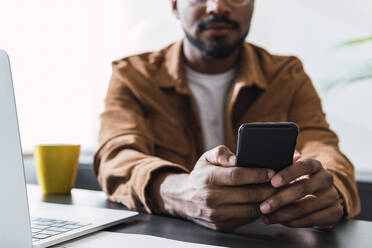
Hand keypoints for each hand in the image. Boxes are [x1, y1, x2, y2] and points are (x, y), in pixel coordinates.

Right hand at [151, 145, 276, 230]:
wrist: (183, 199)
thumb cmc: (200, 175)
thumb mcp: (206, 158)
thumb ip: (221, 153)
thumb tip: (235, 158)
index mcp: (208, 178)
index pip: (237, 176)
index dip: (257, 174)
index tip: (272, 171)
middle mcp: (211, 198)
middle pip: (248, 194)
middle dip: (269, 189)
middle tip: (282, 183)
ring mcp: (216, 214)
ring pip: (250, 209)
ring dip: (267, 202)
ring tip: (277, 193)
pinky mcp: (221, 225)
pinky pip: (246, 219)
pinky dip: (258, 211)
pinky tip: (264, 202)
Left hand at [259, 157, 343, 227]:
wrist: (319, 195)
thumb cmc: (297, 180)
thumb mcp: (291, 170)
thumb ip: (282, 164)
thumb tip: (270, 160)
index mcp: (315, 165)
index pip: (304, 166)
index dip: (288, 173)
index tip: (273, 182)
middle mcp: (326, 178)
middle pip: (303, 188)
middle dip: (280, 199)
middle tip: (263, 207)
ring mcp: (333, 196)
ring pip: (305, 207)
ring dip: (283, 214)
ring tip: (266, 217)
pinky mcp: (335, 213)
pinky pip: (311, 220)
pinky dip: (293, 222)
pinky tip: (280, 221)